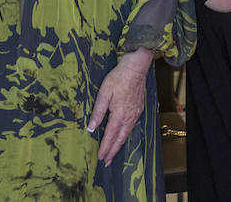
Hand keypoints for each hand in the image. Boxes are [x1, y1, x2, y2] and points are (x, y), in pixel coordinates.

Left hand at [87, 48, 152, 163]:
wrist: (136, 68)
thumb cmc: (118, 78)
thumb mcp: (104, 93)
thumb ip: (98, 112)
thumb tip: (91, 127)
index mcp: (119, 115)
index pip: (110, 136)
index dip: (105, 148)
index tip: (100, 157)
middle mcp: (129, 117)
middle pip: (120, 139)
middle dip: (113, 151)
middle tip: (107, 161)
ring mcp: (135, 113)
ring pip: (127, 134)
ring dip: (119, 144)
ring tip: (113, 152)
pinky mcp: (139, 109)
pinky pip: (132, 126)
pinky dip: (126, 134)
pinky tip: (122, 135)